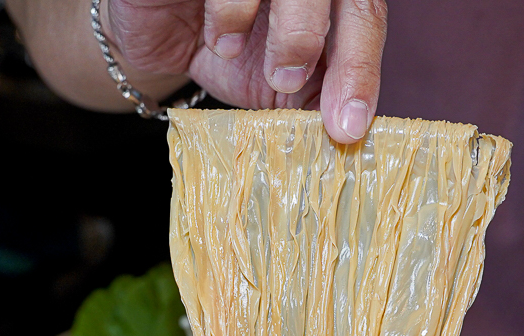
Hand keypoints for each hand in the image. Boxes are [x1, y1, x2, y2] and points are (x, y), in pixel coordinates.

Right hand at [106, 0, 387, 141]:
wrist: (159, 33)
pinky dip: (232, 13)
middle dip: (325, 45)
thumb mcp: (272, 85)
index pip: (364, 20)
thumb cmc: (223, 51)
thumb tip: (346, 134)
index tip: (348, 126)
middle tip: (291, 81)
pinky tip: (220, 40)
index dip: (361, 71)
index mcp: (329, 1)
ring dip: (285, 32)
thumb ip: (313, 98)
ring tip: (248, 61)